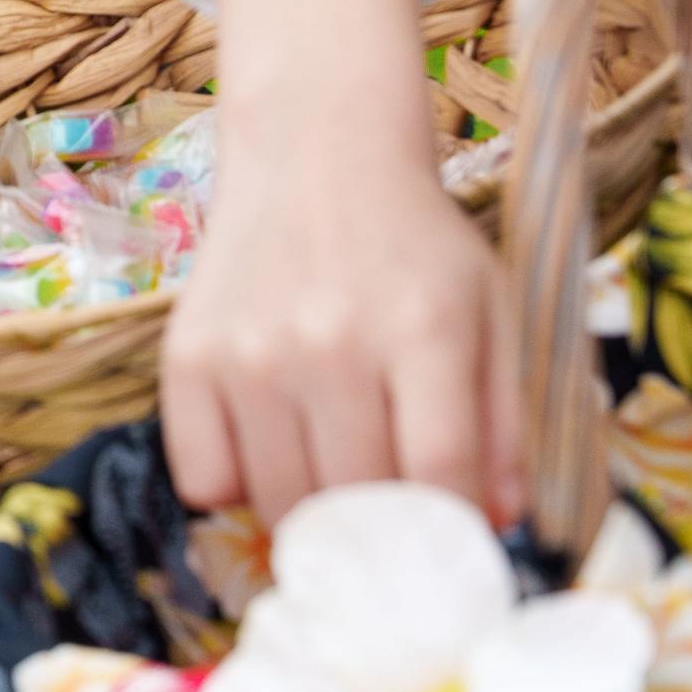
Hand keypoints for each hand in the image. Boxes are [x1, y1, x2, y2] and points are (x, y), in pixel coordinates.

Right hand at [161, 103, 522, 527]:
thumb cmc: (413, 242)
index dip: (450, 530)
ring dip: (311, 513)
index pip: (437, 478)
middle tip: (389, 513)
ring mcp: (250, 351)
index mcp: (422, 329)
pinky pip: (204, 480)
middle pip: (356, 505)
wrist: (314, 152)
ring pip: (280, 506)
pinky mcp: (187, 355)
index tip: (450, 540)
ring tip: (330, 468)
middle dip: (383, 530)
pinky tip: (268, 441)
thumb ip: (504, 421)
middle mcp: (330, 341)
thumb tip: (494, 526)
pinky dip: (236, 485)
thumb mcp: (489, 309)